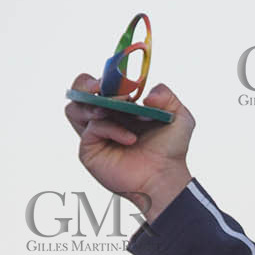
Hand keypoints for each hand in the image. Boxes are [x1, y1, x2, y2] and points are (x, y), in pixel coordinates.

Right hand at [65, 75, 193, 222]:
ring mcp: (95, 133)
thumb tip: (147, 95)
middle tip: (101, 87)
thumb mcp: (180, 118)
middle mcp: (104, 117)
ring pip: (74, 108)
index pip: (102, 83)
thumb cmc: (171, 149)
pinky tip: (130, 138)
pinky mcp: (89, 149)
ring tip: (114, 108)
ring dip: (92, 103)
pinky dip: (110, 128)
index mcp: (121, 106)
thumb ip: (168, 97)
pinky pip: (91, 129)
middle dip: (85, 84)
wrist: (165, 177)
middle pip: (79, 91)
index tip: (121, 79)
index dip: (106, 77)